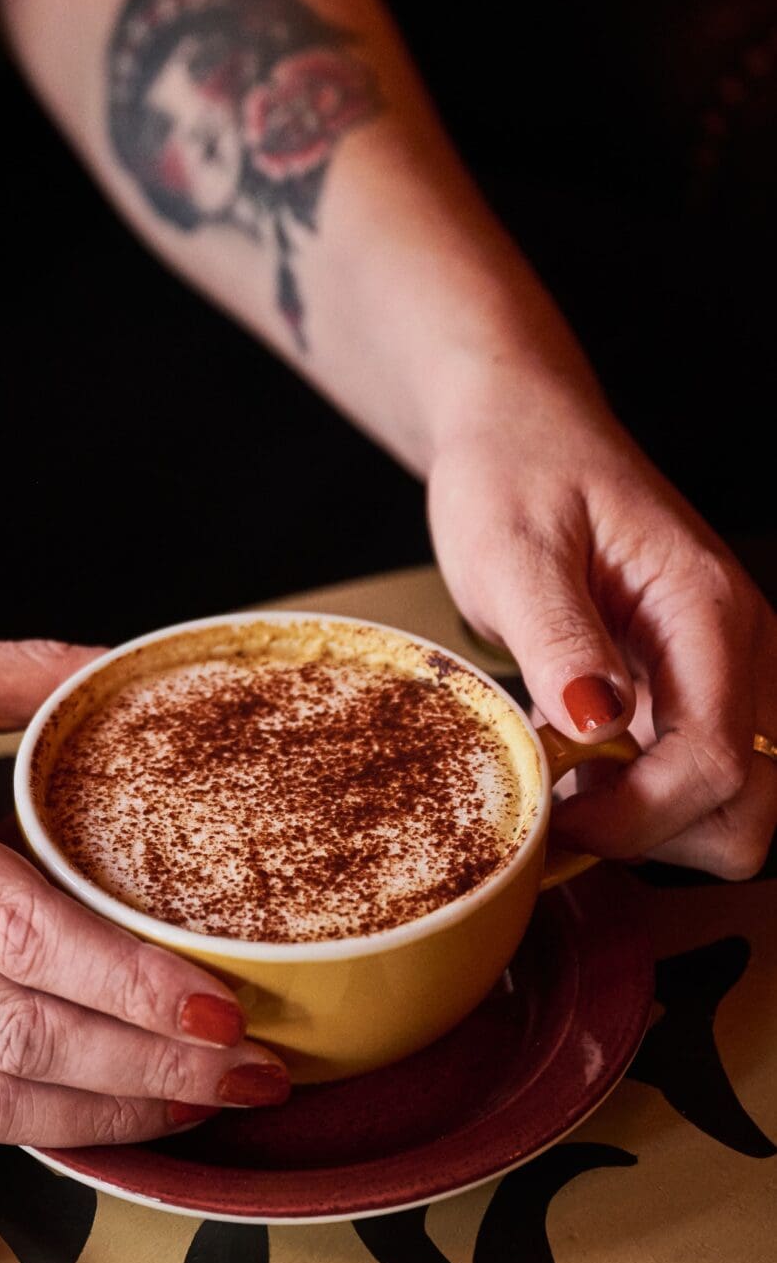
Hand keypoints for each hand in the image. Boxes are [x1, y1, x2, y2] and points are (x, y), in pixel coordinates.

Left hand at [427, 373, 776, 877]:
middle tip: (558, 806)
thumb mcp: (512, 546)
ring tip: (560, 781)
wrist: (520, 430)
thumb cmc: (515, 471)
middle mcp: (738, 649)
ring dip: (650, 822)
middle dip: (659, 832)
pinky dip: (638, 799)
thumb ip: (557, 635)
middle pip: (750, 804)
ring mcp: (723, 674)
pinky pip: (693, 779)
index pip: (718, 760)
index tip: (555, 815)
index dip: (640, 813)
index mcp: (708, 610)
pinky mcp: (691, 691)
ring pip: (733, 805)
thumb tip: (593, 722)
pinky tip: (570, 765)